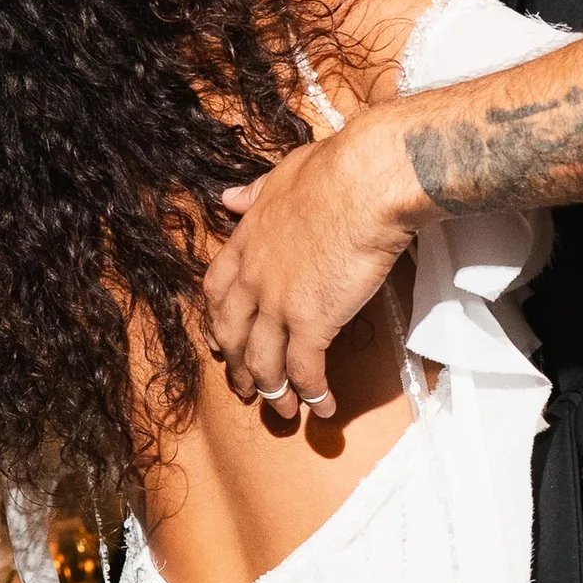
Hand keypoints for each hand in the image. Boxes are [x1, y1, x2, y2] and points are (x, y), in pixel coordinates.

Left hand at [204, 112, 416, 420]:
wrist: (367, 181)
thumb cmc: (336, 170)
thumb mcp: (282, 174)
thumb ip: (254, 193)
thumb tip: (228, 197)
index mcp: (246, 241)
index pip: (216, 290)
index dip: (215, 320)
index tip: (218, 339)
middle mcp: (254, 277)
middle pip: (232, 335)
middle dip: (236, 367)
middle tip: (244, 389)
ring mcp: (279, 303)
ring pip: (262, 362)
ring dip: (271, 392)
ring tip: (282, 412)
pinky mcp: (312, 322)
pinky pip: (305, 370)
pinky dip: (312, 394)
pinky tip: (323, 408)